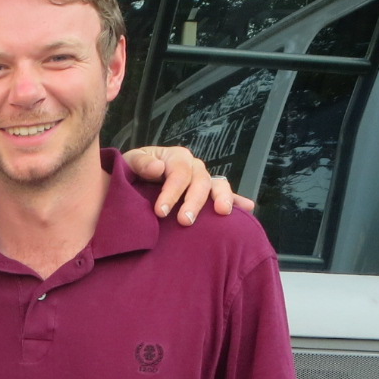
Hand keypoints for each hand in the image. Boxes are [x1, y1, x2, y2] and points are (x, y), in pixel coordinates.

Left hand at [120, 145, 254, 225]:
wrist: (135, 180)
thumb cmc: (133, 171)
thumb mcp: (131, 163)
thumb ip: (141, 163)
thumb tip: (158, 168)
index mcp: (176, 157)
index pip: (178, 174)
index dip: (171, 192)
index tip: (160, 212)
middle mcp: (194, 167)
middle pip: (200, 182)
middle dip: (194, 202)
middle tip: (185, 221)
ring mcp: (204, 179)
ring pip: (218, 186)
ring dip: (222, 199)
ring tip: (222, 212)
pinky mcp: (208, 193)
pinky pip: (226, 195)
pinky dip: (237, 201)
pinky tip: (248, 208)